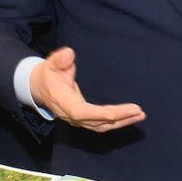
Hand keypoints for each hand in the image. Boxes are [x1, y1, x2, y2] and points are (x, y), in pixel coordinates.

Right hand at [29, 47, 145, 132]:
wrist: (41, 88)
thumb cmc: (49, 74)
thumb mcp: (51, 63)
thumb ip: (60, 59)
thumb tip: (70, 54)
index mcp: (63, 102)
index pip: (80, 112)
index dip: (96, 114)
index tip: (113, 114)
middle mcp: (72, 115)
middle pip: (96, 122)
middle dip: (118, 117)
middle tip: (138, 111)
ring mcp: (79, 120)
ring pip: (102, 126)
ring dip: (122, 121)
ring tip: (140, 115)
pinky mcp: (86, 120)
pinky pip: (103, 124)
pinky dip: (118, 122)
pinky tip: (132, 117)